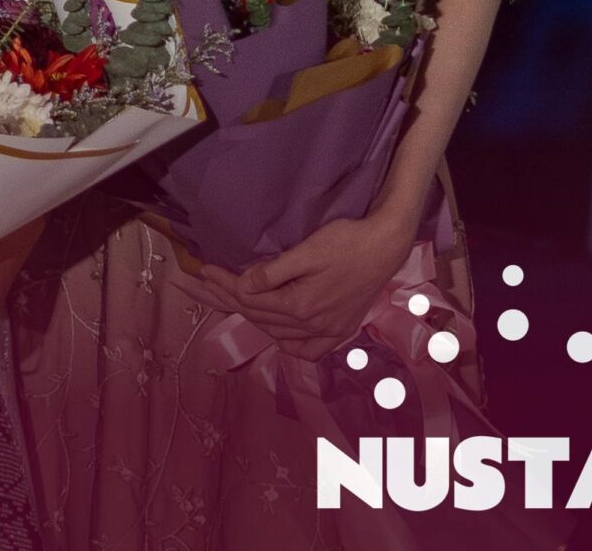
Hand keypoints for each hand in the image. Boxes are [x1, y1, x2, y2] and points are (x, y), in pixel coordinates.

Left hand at [225, 211, 417, 361]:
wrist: (386, 245)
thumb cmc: (346, 242)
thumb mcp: (305, 252)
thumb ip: (272, 274)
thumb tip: (243, 286)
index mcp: (300, 306)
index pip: (251, 300)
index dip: (224, 285)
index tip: (205, 270)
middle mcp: (313, 325)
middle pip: (262, 317)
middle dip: (230, 300)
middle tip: (209, 283)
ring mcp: (330, 331)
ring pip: (280, 334)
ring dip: (254, 319)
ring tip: (233, 302)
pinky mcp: (342, 329)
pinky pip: (311, 349)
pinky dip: (291, 345)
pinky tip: (280, 337)